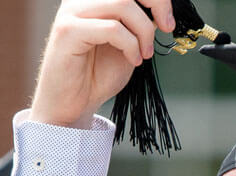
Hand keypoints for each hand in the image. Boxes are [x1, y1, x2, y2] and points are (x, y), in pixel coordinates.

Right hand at [30, 0, 175, 128]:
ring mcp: (71, 12)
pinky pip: (112, 28)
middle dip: (156, 4)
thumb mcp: (128, 42)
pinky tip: (133, 60)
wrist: (73, 105)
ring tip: (144, 53)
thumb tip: (162, 7)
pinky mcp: (67, 31)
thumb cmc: (97, 75)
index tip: (168, 20)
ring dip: (143, 30)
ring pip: (122, 4)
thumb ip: (139, 21)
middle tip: (166, 28)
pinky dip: (130, 45)